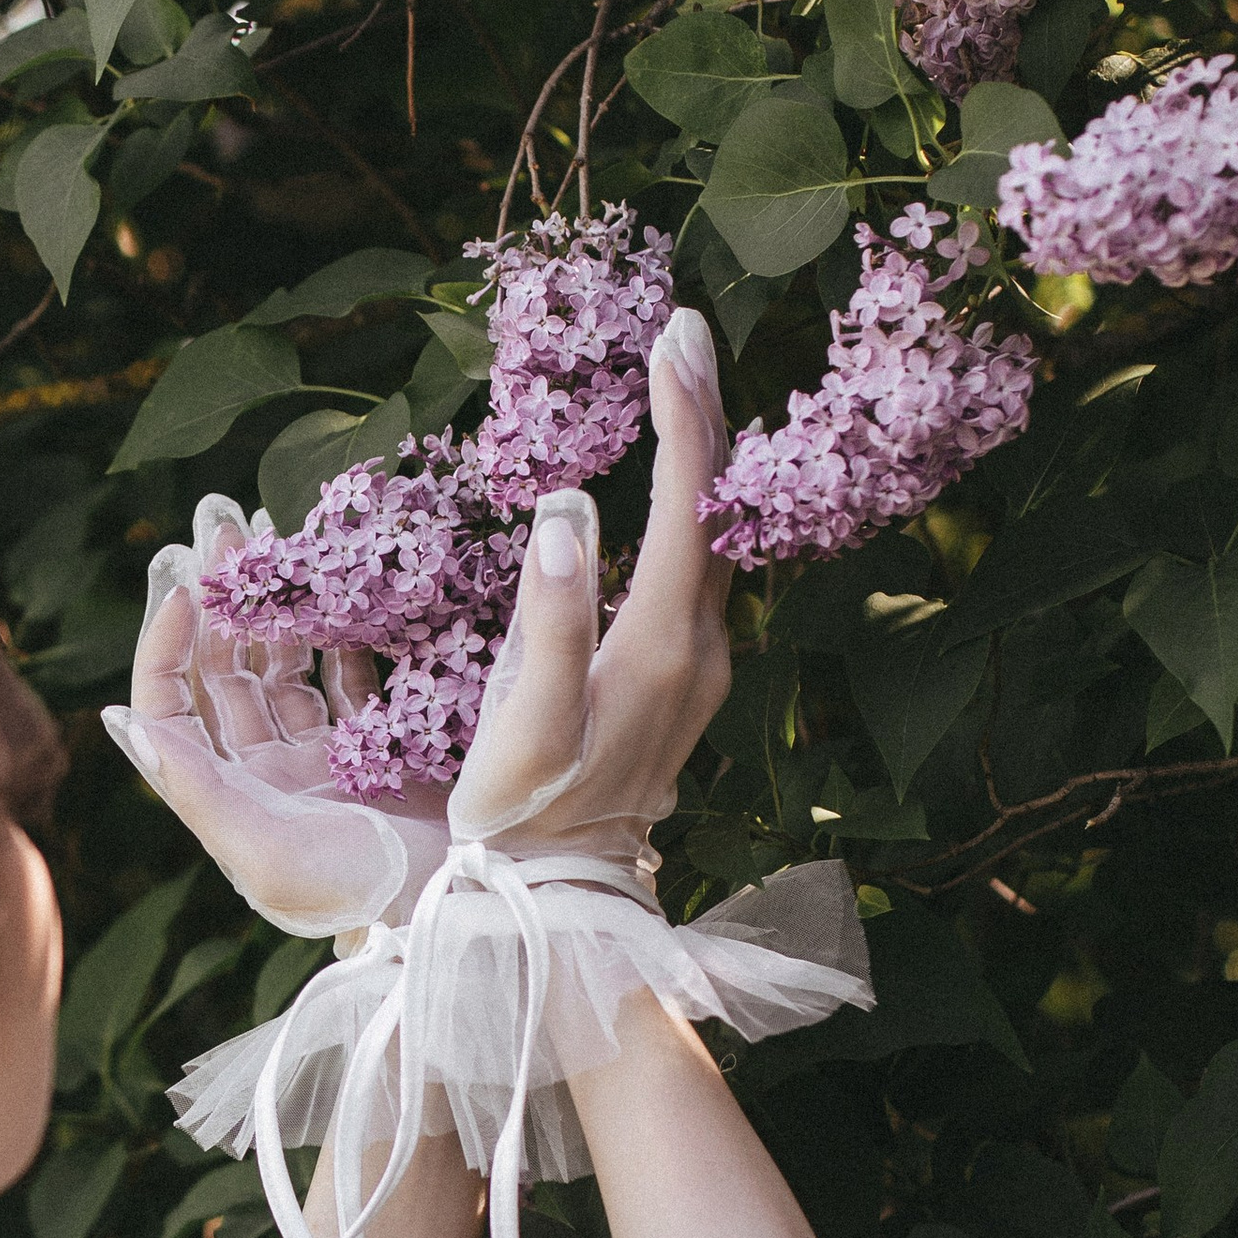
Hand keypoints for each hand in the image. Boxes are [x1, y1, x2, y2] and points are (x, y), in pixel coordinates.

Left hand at [102, 497, 452, 937]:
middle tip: (222, 518)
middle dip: (220, 594)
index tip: (190, 582)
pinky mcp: (383, 746)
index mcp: (227, 793)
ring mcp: (324, 756)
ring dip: (276, 599)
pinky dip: (344, 627)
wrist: (458, 913)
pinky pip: (352, 673)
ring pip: (285, 661)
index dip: (167, 642)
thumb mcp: (262, 852)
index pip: (169, 705)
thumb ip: (192, 786)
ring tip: (275, 530)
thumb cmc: (352, 894)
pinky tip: (346, 578)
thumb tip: (121, 717)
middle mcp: (264, 772)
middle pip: (222, 669)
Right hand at [447, 307, 732, 869]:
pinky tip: (667, 483)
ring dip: (700, 453)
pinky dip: (687, 504)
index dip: (683, 414)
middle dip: (701, 410)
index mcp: (664, 647)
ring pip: (714, 535)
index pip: (689, 504)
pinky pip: (697, 566)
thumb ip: (548, 621)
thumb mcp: (522, 729)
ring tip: (677, 379)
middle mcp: (701, 649)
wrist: (556, 908)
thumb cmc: (521, 820)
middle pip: (716, 507)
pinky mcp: (682, 682)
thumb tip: (568, 510)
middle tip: (682, 329)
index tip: (672, 334)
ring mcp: (700, 668)